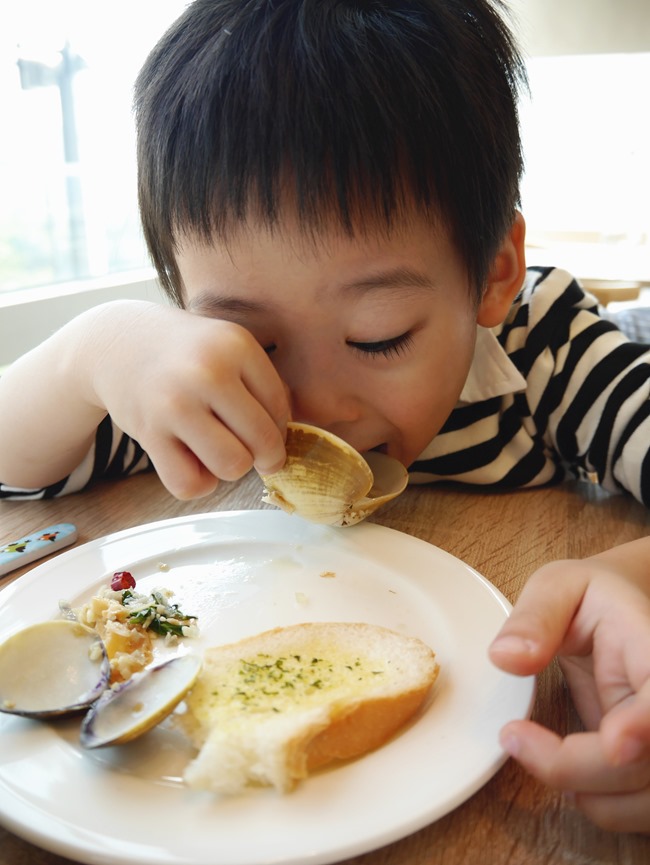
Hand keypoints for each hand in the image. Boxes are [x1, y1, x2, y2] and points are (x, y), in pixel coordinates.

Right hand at [86, 301, 289, 498]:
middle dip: (263, 456)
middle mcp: (208, 372)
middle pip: (263, 443)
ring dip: (228, 468)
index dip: (277, 428)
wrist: (116, 341)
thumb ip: (261, 384)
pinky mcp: (149, 433)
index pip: (281, 409)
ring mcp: (176, 403)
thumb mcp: (226, 347)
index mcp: (236, 346)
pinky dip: (196, 482)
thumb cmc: (184, 352)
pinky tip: (189, 457)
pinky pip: (191, 485)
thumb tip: (291, 438)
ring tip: (214, 446)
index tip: (259, 426)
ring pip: (232, 466)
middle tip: (248, 448)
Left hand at [489, 545, 649, 833]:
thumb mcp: (558, 586)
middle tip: (514, 737)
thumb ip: (535, 617)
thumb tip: (507, 658)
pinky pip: (643, 808)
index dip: (647, 726)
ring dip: (592, 794)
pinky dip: (604, 805)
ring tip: (534, 750)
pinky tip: (568, 773)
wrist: (621, 611)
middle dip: (582, 767)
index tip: (614, 743)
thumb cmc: (592, 596)